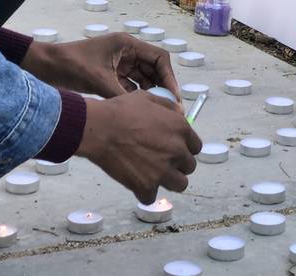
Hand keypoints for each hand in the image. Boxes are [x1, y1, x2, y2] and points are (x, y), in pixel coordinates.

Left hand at [22, 33, 179, 100]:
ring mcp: (119, 64)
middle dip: (163, 87)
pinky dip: (136, 97)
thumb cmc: (71, 65)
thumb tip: (142, 112)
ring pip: (144, 79)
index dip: (169, 76)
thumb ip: (122, 94)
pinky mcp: (111, 75)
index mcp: (127, 44)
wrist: (45, 67)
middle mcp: (127, 52)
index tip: (173, 95)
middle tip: (170, 107)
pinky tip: (141, 110)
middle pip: (154, 69)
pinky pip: (130, 86)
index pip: (159, 58)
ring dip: (151, 93)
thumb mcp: (99, 80)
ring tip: (158, 112)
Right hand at [77, 92, 201, 203]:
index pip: (195, 147)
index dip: (184, 148)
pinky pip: (152, 197)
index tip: (173, 150)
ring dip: (168, 181)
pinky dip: (144, 193)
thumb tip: (180, 113)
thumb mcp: (148, 98)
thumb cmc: (121, 111)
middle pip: (189, 166)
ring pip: (180, 184)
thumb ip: (168, 106)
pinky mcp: (147, 186)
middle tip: (160, 161)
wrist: (100, 128)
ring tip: (153, 175)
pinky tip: (136, 183)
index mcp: (181, 129)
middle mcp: (177, 150)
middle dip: (177, 165)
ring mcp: (163, 170)